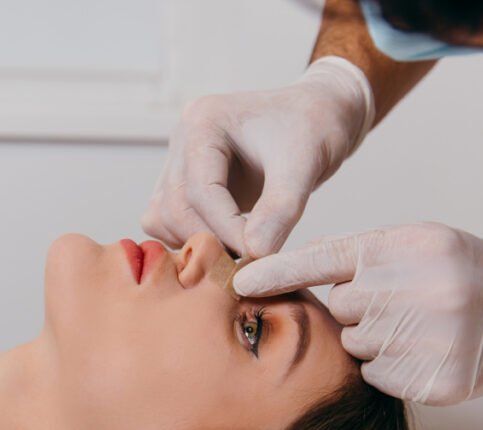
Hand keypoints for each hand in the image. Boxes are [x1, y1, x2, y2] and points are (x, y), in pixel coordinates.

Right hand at [142, 57, 373, 256]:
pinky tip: (228, 245)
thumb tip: (256, 253)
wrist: (320, 114)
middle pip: (174, 207)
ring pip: (163, 218)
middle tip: (247, 262)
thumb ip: (281, 208)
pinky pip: (169, 222)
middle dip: (209, 240)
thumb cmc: (315, 127)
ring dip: (196, 243)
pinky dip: (194, 239)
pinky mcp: (183, 182)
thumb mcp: (306, 163)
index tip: (257, 255)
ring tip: (239, 254)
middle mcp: (182, 139)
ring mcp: (178, 161)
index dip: (225, 230)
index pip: (199, 190)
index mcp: (204, 121)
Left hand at [233, 222, 482, 404]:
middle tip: (396, 303)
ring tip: (416, 326)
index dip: (279, 271)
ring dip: (373, 339)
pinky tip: (424, 352)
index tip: (240, 281)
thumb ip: (358, 253)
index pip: (329, 258)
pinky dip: (390, 368)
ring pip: (355, 345)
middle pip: (340, 308)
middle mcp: (424, 290)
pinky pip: (377, 377)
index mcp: (413, 246)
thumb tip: (286, 265)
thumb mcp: (418, 243)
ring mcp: (434, 338)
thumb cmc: (462, 271)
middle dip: (357, 309)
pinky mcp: (438, 382)